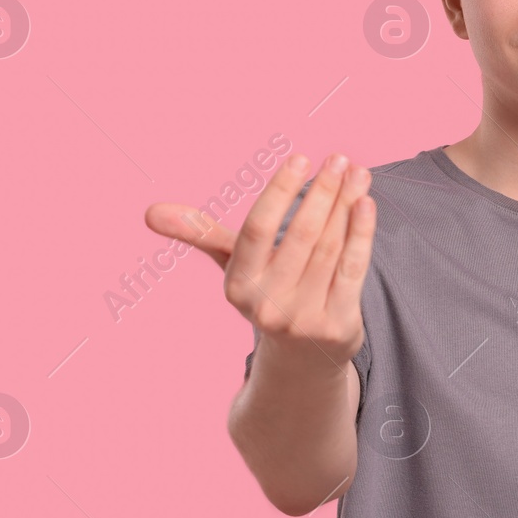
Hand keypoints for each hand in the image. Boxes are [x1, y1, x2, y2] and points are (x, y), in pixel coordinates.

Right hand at [144, 152, 376, 365]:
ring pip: (330, 248)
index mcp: (237, 285)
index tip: (300, 158)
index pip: (258, 229)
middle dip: (322, 191)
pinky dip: (362, 234)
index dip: (279, 191)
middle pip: (302, 235)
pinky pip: (353, 270)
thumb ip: (200, 234)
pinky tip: (367, 204)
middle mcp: (266, 305)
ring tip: (358, 173)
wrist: (302, 360)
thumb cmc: (267, 295)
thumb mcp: (233, 268)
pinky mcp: (338, 326)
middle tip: (338, 157)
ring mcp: (303, 318)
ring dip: (346, 205)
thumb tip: (150, 212)